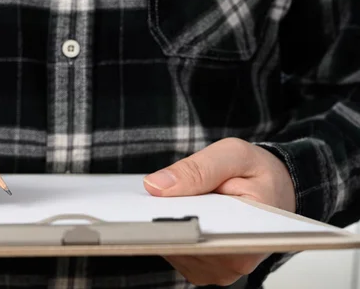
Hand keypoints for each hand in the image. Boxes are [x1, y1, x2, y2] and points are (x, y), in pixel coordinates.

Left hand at [143, 138, 295, 285]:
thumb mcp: (233, 155)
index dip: (173, 219)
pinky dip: (167, 229)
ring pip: (174, 247)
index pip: (201, 233)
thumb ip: (197, 168)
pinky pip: (173, 249)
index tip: (150, 206)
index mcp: (250, 234)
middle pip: (183, 243)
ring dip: (164, 223)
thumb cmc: (258, 173)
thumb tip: (156, 186)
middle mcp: (233, 261)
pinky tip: (166, 210)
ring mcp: (216, 268)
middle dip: (164, 218)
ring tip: (160, 201)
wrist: (275, 189)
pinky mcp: (201, 266)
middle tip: (148, 196)